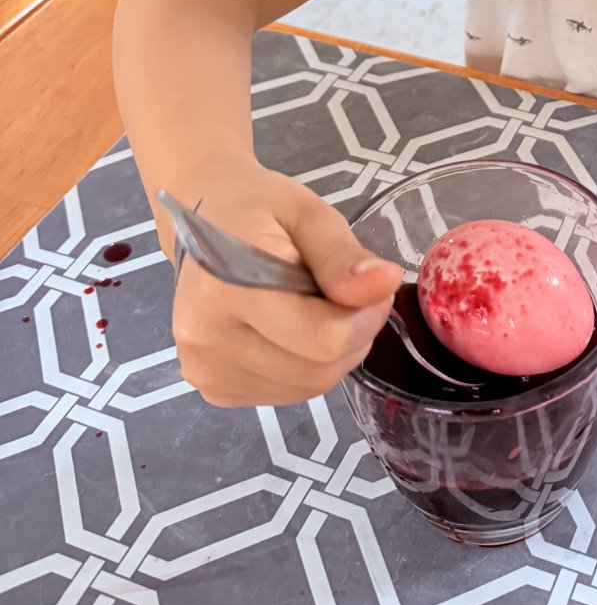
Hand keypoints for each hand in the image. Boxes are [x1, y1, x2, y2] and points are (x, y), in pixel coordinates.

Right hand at [168, 161, 400, 406]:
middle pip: (319, 369)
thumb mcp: (309, 214)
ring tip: (317, 306)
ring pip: (309, 387)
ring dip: (334, 353)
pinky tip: (294, 330)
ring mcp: (207, 372)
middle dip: (353, 334)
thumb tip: (385, 284)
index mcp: (226, 289)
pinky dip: (309, 366)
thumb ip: (344, 257)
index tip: (372, 285)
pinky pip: (289, 394)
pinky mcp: (214, 390)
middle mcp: (207, 340)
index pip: (323, 338)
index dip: (365, 316)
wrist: (204, 225)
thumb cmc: (257, 210)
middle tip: (347, 292)